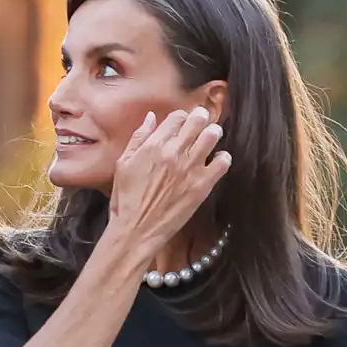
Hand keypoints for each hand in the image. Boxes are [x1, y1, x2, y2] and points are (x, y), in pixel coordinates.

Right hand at [107, 107, 230, 247]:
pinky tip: (217, 160)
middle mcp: (173, 153)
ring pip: (212, 137)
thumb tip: (151, 117)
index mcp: (153, 145)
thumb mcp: (123, 163)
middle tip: (202, 122)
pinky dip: (223, 158)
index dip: (182, 117)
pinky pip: (223, 163)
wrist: (136, 229)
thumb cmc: (126, 198)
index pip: (177, 117)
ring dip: (213, 133)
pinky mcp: (202, 185)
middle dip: (201, 118)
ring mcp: (190, 169)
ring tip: (211, 137)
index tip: (183, 123)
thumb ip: (139, 138)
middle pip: (197, 122)